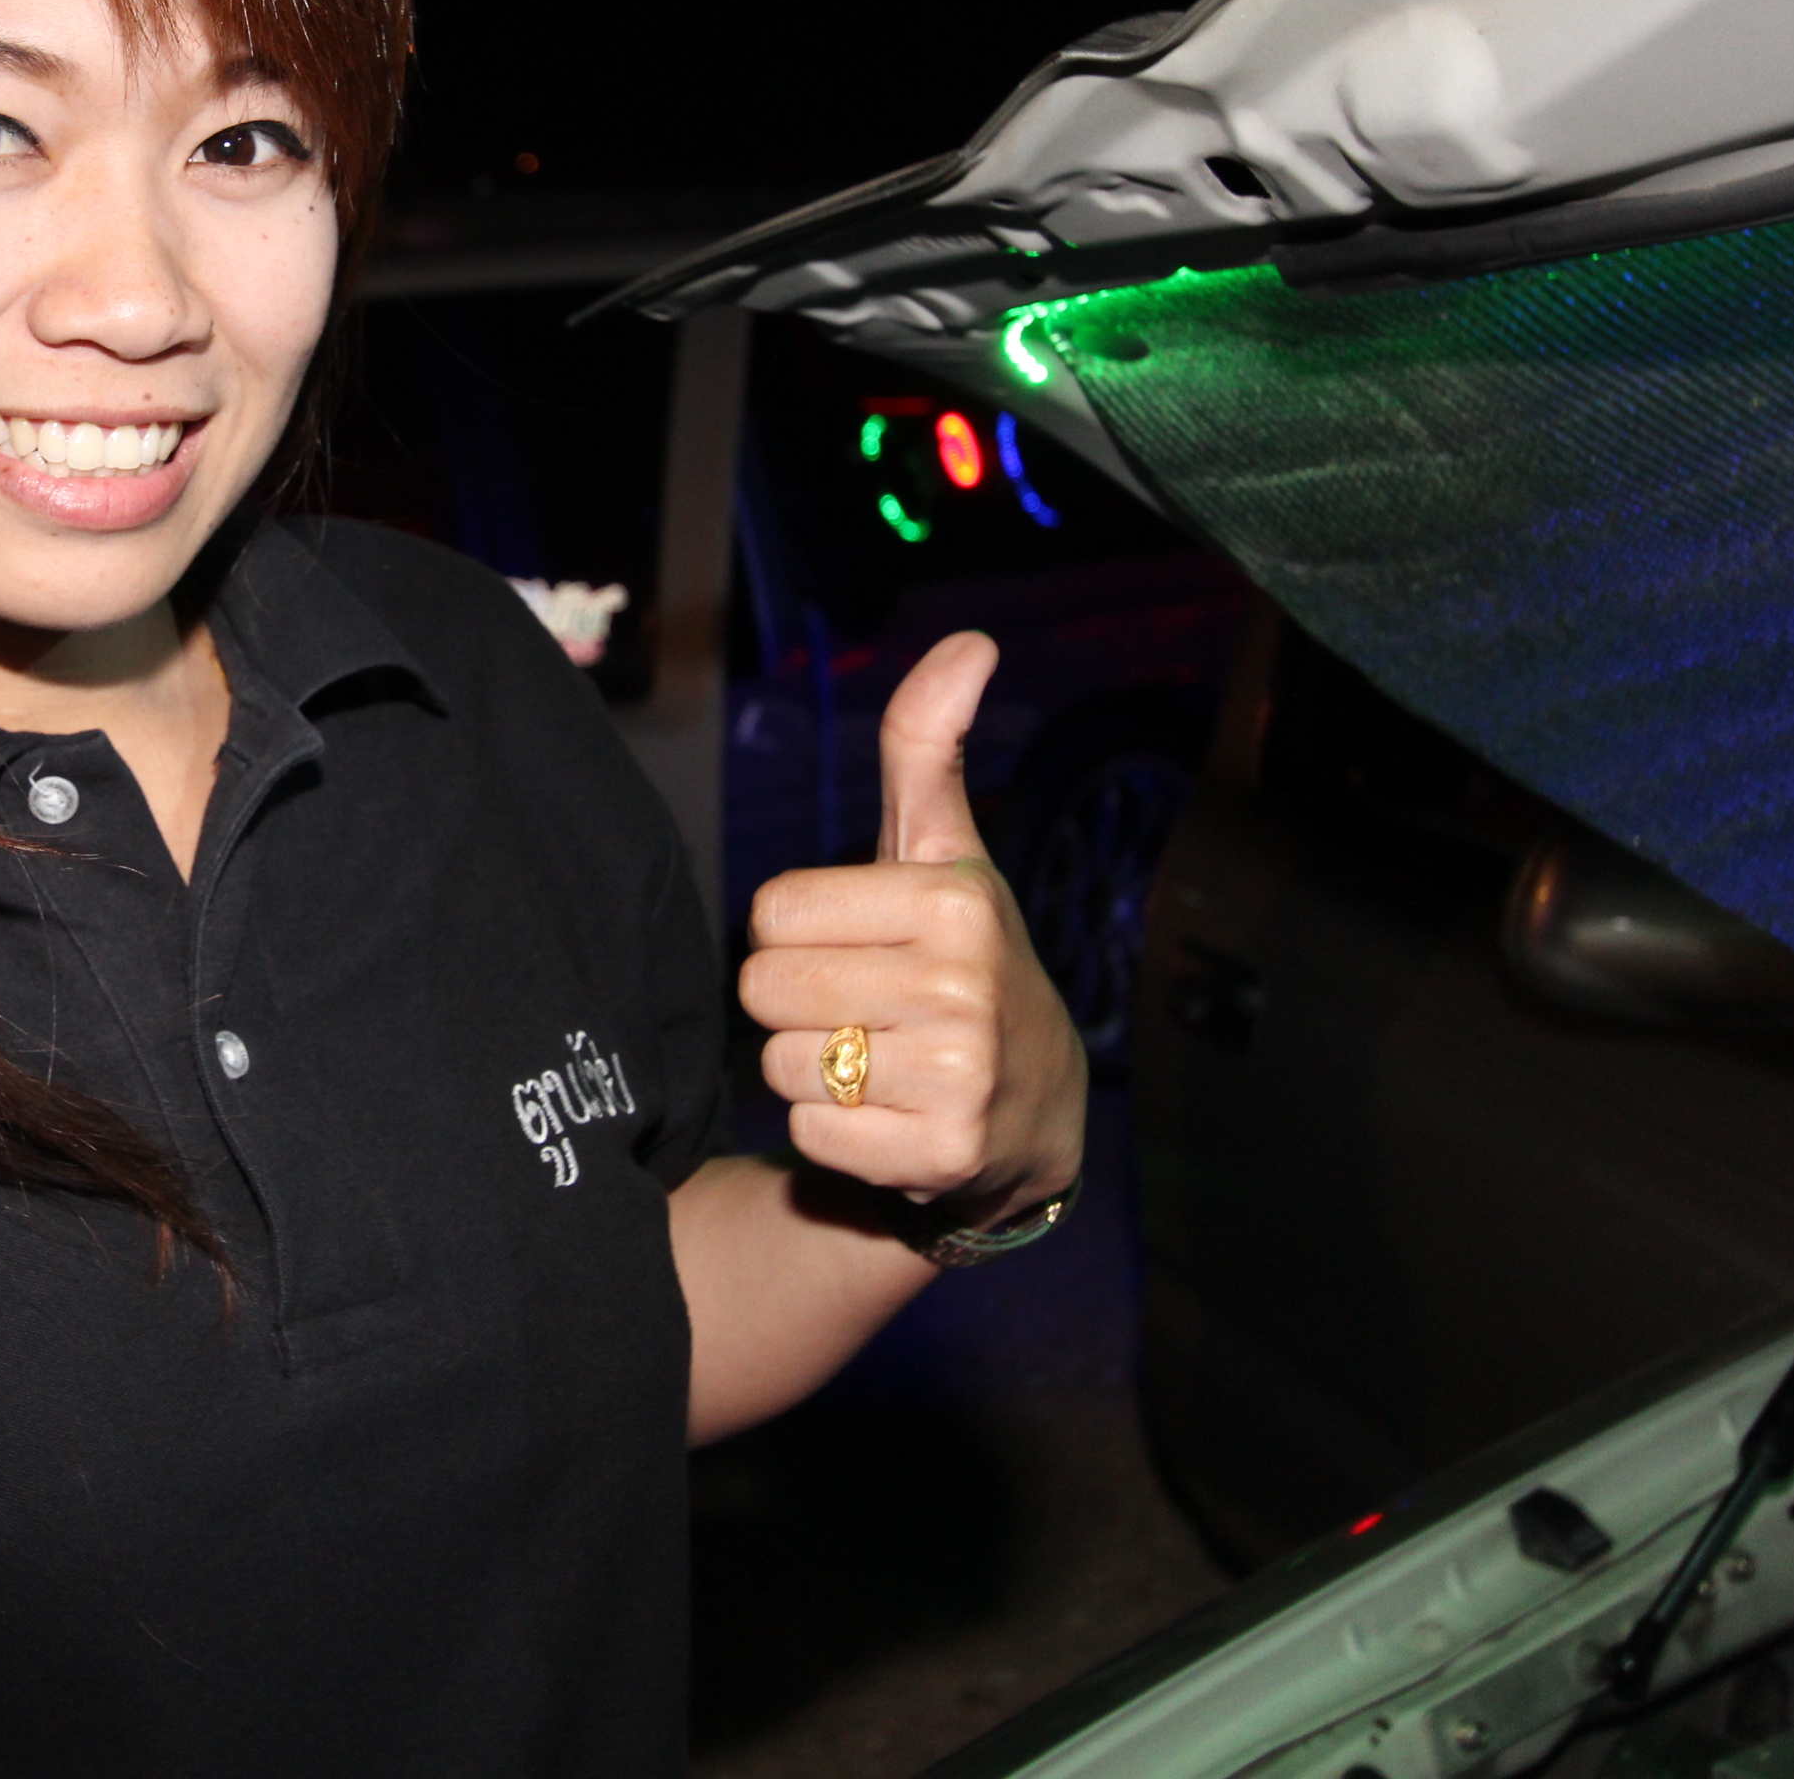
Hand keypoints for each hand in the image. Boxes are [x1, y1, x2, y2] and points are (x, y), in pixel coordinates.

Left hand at [737, 631, 1087, 1217]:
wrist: (1029, 1113)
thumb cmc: (960, 960)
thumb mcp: (944, 852)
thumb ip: (925, 746)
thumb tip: (971, 639)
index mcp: (953, 899)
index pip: (771, 913)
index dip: (802, 935)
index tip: (866, 947)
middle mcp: (963, 983)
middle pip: (764, 988)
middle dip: (799, 1004)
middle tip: (871, 1012)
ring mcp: (959, 1075)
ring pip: (780, 1063)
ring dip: (816, 1072)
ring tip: (885, 1063)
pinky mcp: (941, 1154)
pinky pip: (810, 1133)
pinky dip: (836, 1133)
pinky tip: (894, 1118)